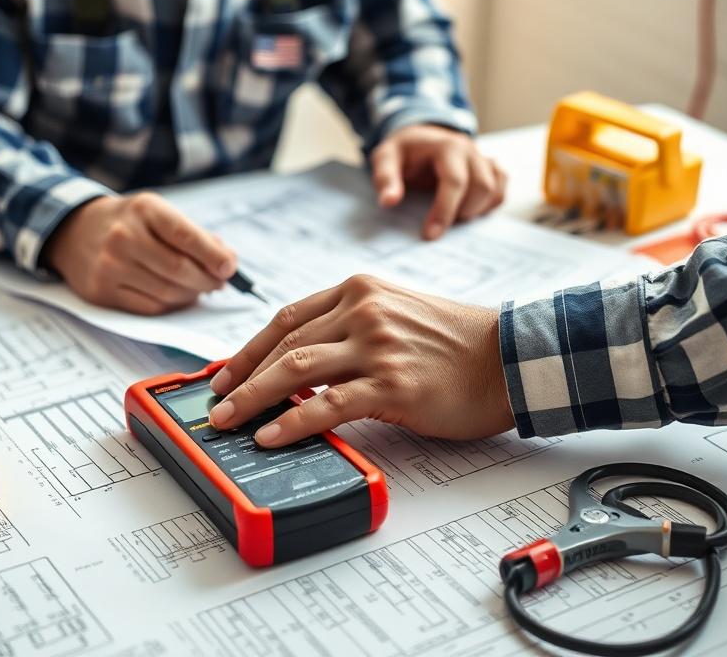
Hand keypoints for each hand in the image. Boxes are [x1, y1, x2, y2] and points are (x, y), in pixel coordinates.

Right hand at [44, 194, 236, 314]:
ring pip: (166, 293)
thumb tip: (226, 262)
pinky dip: (171, 306)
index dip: (213, 256)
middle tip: (218, 283)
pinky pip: (149, 308)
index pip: (185, 236)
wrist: (73, 230)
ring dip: (191, 295)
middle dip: (207, 280)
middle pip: (179, 269)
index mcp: (144, 209)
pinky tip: (177, 297)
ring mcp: (109, 266)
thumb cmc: (128, 222)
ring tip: (199, 289)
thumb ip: (193, 235)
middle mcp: (123, 236)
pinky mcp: (101, 292)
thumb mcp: (157, 213)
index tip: (230, 268)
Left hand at [208, 274, 513, 446]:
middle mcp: (363, 310)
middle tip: (218, 403)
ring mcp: (377, 345)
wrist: (508, 357)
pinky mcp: (392, 383)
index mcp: (360, 290)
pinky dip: (292, 422)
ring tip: (229, 421)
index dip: (249, 348)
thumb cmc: (456, 342)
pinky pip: (327, 404)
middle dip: (241, 376)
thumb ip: (351, 326)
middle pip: (283, 342)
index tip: (226, 372)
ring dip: (254, 397)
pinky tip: (271, 436)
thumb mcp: (397, 313)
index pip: (287, 317)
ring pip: (295, 368)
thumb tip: (300, 363)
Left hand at [370, 124, 506, 239]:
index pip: (454, 181)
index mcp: (446, 146)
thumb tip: (389, 202)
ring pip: (494, 190)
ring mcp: (482, 159)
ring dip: (476, 210)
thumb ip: (386, 178)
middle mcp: (470, 151)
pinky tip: (469, 211)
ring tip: (452, 217)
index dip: (444, 210)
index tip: (429, 235)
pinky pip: (501, 189)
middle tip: (438, 224)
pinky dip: (490, 204)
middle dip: (462, 212)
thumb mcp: (385, 158)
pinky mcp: (489, 169)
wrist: (418, 138)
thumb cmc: (402, 151)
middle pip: (482, 186)